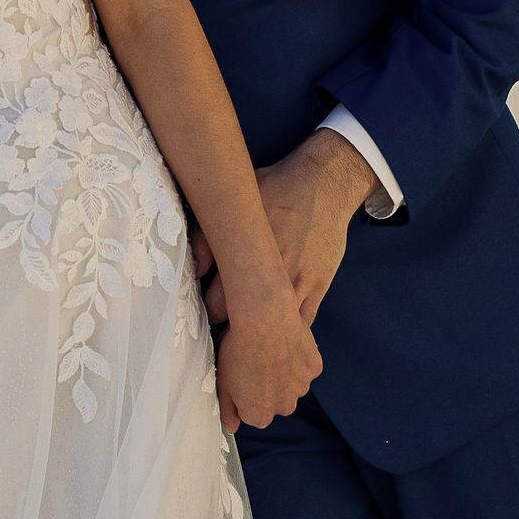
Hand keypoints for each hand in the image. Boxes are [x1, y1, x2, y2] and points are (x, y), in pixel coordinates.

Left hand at [197, 128, 375, 329]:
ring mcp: (298, 286)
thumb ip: (209, 238)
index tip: (205, 311)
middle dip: (231, 325)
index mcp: (247, 258)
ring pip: (275, 328)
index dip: (208, 311)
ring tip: (251, 332)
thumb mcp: (238, 205)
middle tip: (226, 323)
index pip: (217, 306)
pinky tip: (279, 330)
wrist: (324, 186)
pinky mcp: (318, 288)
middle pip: (243, 323)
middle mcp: (272, 277)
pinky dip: (290, 331)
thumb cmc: (276, 190)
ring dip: (262, 332)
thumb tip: (194, 271)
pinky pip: (303, 324)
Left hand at [214, 277, 322, 432]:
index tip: (241, 380)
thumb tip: (231, 426)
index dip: (247, 396)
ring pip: (293, 385)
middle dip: (269, 389)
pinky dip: (298, 359)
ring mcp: (301, 388)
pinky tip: (285, 344)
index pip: (253, 414)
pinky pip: (305, 367)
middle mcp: (284, 407)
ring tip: (270, 352)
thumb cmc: (239, 350)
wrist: (264, 322)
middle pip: (276, 403)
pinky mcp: (314, 368)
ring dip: (285, 374)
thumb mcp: (223, 384)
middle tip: (256, 364)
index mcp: (259, 416)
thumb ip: (228, 410)